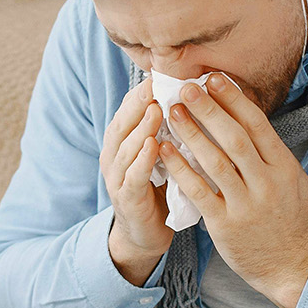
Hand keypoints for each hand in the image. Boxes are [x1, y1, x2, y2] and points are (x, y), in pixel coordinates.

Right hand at [99, 78, 172, 285]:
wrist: (146, 234)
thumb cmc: (161, 189)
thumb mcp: (165, 154)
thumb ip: (170, 129)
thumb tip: (192, 96)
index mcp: (124, 143)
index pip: (129, 111)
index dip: (143, 91)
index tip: (162, 73)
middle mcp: (115, 157)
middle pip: (123, 123)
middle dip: (138, 103)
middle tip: (156, 84)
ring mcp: (118, 179)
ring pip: (125, 148)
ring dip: (140, 127)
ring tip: (155, 109)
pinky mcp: (127, 200)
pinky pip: (133, 177)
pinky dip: (141, 160)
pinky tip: (153, 147)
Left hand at [158, 71, 307, 307]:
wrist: (291, 267)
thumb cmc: (289, 220)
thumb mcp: (293, 182)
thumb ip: (272, 153)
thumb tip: (248, 118)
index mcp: (285, 168)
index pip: (257, 125)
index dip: (234, 99)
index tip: (214, 78)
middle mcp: (267, 183)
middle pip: (234, 137)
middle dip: (209, 109)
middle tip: (186, 87)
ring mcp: (246, 204)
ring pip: (215, 161)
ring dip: (191, 133)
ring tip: (172, 111)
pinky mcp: (225, 224)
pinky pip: (199, 191)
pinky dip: (181, 168)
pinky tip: (165, 150)